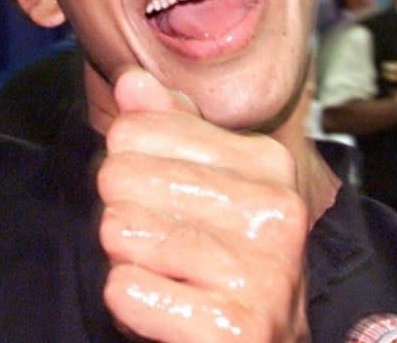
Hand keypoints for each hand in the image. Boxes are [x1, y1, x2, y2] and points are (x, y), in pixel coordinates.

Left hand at [98, 67, 309, 342]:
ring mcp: (262, 273)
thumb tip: (129, 81)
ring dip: (126, 256)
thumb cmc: (223, 251)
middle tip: (156, 235)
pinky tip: (162, 302)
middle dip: (122, 211)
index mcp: (267, 161)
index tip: (153, 190)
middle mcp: (275, 211)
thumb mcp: (203, 177)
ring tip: (161, 269)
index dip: (125, 163)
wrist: (262, 340)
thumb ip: (168, 125)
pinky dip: (128, 301)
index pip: (135, 130)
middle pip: (122, 177)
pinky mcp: (235, 328)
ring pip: (121, 232)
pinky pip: (125, 290)